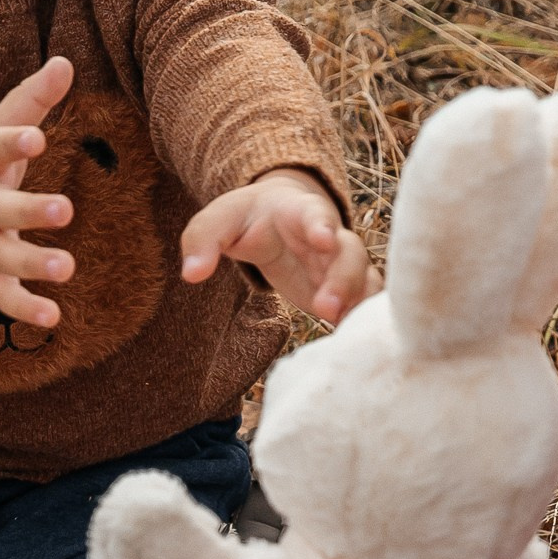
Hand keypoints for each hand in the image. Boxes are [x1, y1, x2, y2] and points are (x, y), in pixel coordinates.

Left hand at [181, 168, 369, 326]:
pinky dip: (363, 322)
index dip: (321, 225)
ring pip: (366, 280)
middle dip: (343, 279)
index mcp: (299, 212)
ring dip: (359, 304)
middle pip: (350, 253)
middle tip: (325, 308)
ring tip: (342, 328)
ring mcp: (340, 265)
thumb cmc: (246, 218)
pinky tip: (354, 346)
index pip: (315, 214)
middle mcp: (330, 238)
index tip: (323, 240)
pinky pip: (363, 304)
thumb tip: (191, 274)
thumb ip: (202, 240)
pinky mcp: (342, 291)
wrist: (273, 219)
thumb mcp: (219, 220)